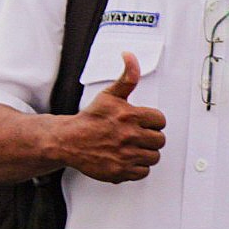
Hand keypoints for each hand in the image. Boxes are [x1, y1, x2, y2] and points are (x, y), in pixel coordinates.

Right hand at [57, 53, 165, 182]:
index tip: (145, 122)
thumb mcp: (110, 94)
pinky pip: (143, 172)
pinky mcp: (120, 172)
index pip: (160, 121)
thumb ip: (127, 77)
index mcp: (130, 116)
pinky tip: (128, 159)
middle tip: (138, 136)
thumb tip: (130, 56)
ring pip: (153, 157)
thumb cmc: (90, 119)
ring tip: (134, 147)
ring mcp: (125, 155)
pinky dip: (138, 168)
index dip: (153, 121)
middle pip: (159, 140)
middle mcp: (129, 136)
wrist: (68, 141)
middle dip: (151, 137)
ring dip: (146, 153)